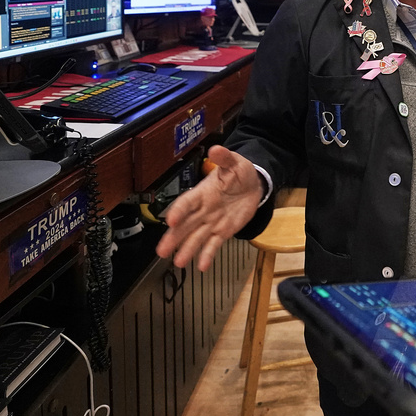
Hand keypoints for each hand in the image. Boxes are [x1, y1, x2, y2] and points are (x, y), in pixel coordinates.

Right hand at [155, 145, 262, 270]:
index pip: (187, 202)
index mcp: (203, 192)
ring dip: (187, 250)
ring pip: (196, 237)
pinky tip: (201, 266)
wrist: (254, 185)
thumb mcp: (235, 163)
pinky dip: (208, 255)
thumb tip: (216, 148)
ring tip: (178, 263)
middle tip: (162, 251)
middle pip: (185, 225)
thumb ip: (224, 158)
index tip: (171, 221)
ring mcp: (212, 222)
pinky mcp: (223, 231)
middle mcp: (203, 209)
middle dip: (174, 238)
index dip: (179, 211)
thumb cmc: (240, 172)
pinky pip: (214, 244)